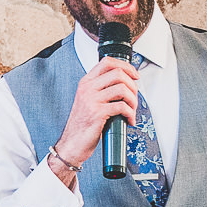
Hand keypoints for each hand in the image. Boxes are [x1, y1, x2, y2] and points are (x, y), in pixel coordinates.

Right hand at [50, 57, 141, 178]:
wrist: (71, 144)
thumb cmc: (82, 125)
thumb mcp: (88, 101)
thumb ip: (102, 89)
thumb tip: (125, 84)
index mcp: (86, 82)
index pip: (107, 62)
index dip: (126, 66)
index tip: (135, 75)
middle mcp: (87, 88)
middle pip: (118, 73)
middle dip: (133, 86)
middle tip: (134, 98)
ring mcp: (91, 100)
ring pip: (122, 89)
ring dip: (133, 100)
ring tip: (132, 110)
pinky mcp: (97, 113)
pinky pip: (122, 107)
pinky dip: (130, 114)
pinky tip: (129, 120)